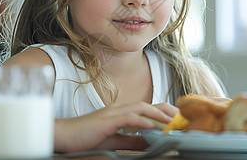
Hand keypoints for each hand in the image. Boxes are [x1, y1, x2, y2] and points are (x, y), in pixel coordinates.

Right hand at [54, 101, 176, 152]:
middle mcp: (120, 109)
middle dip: (167, 110)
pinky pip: (128, 117)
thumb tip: (150, 141)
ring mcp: (113, 112)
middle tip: (184, 119)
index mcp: (122, 113)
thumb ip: (132, 139)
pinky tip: (152, 126)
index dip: (164, 112)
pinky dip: (142, 120)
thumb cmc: (86, 137)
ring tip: (174, 122)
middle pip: (149, 104)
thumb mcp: (114, 139)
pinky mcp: (107, 120)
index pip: (148, 108)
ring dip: (159, 114)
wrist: (63, 135)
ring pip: (141, 108)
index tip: (179, 120)